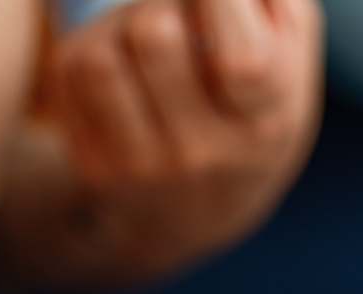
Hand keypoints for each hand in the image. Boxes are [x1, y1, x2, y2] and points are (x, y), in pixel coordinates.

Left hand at [49, 0, 321, 267]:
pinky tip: (125, 65)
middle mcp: (201, 154)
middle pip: (154, 35)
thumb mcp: (290, 51)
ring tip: (146, 35)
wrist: (204, 205)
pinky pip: (72, 72)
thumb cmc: (253, 95)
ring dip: (119, 24)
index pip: (241, 61)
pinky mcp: (96, 166)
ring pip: (98, 57)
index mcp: (264, 123)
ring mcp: (143, 166)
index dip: (224, 2)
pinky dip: (94, 47)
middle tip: (179, 9)